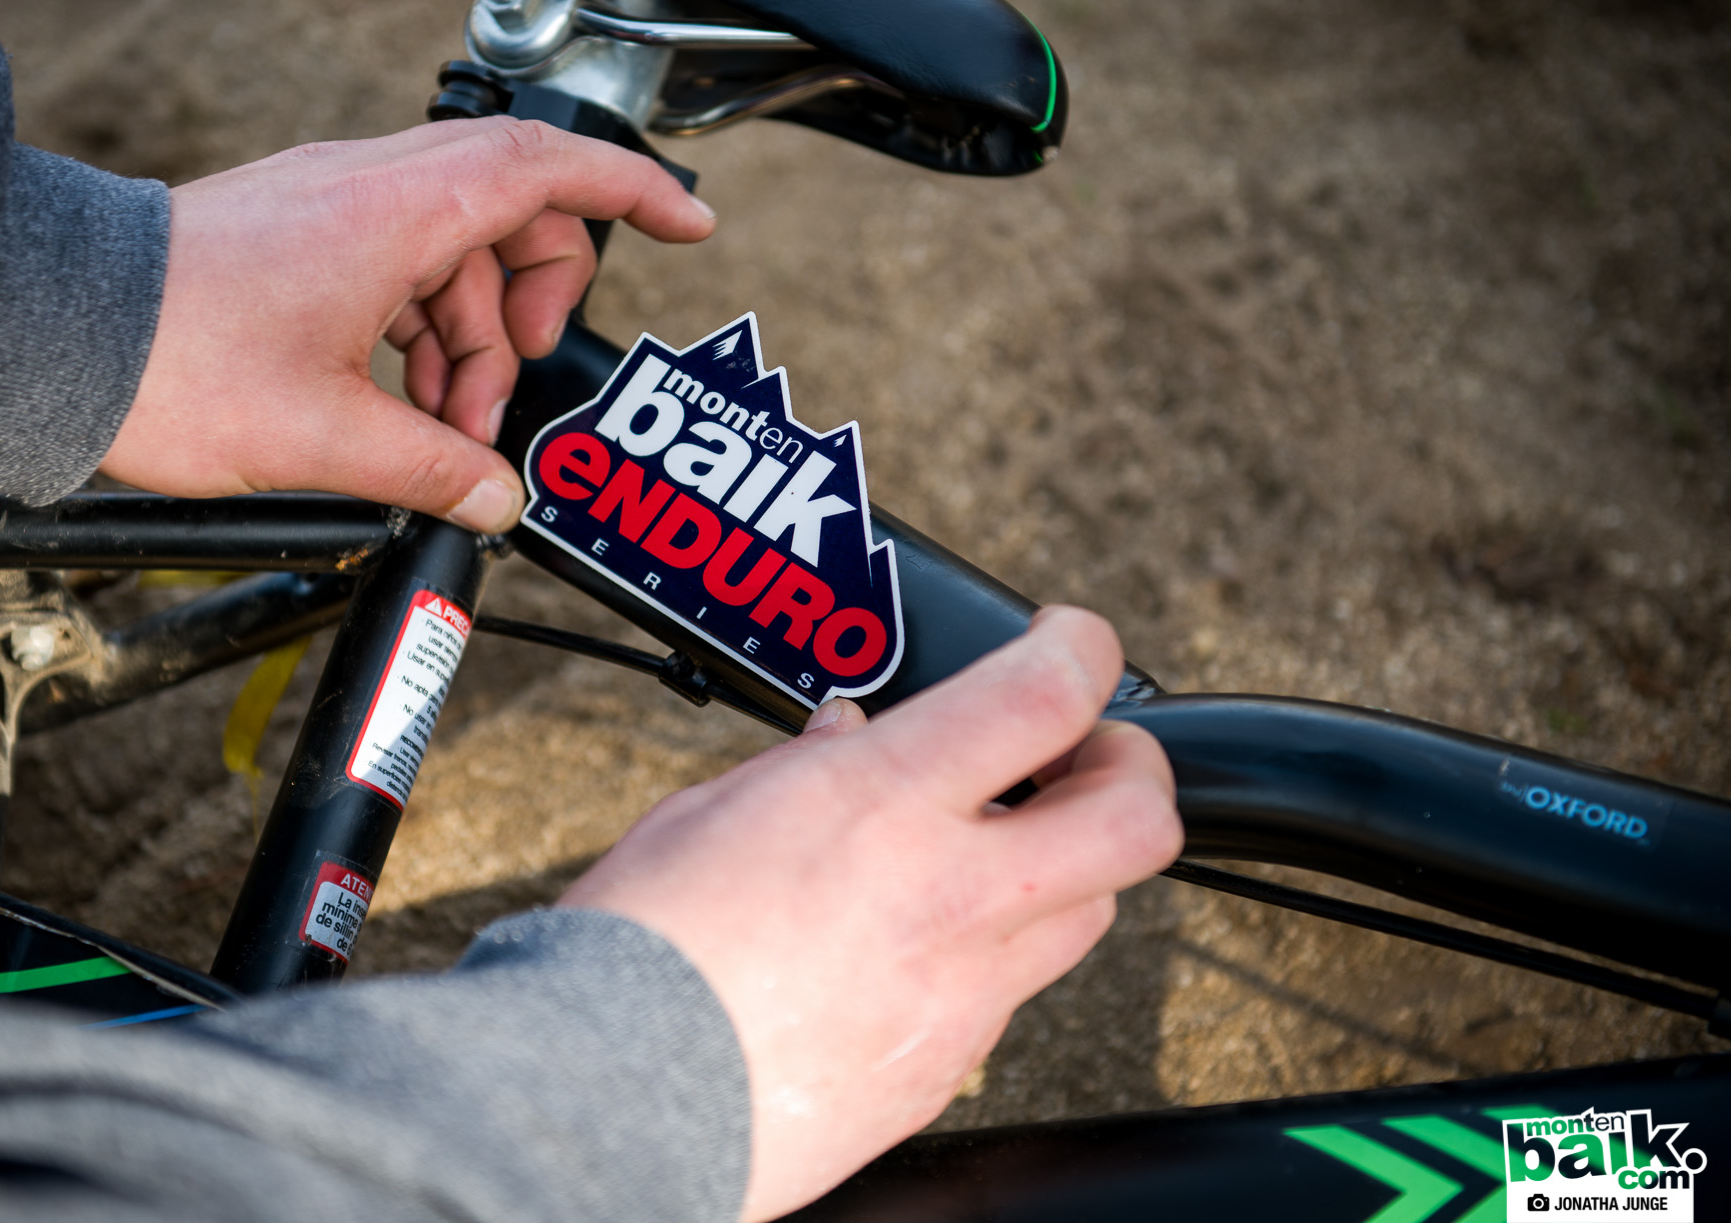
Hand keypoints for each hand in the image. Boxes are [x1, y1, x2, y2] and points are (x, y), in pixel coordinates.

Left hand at [99, 118, 715, 530]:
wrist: (52, 334)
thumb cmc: (172, 362)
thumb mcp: (325, 437)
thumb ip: (429, 469)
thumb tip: (493, 497)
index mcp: (396, 212)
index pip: (549, 169)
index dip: (633, 193)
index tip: (690, 227)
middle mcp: (370, 189)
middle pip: (508, 219)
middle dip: (528, 311)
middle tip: (505, 394)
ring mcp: (330, 207)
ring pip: (449, 258)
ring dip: (464, 346)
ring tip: (433, 433)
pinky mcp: (296, 237)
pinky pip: (393, 272)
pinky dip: (414, 338)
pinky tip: (392, 410)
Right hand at [561, 606, 1180, 1220]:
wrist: (610, 1101)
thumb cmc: (639, 951)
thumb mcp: (709, 812)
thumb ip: (807, 768)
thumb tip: (851, 738)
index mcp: (883, 805)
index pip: (1045, 697)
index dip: (1082, 649)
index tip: (1071, 642)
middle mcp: (946, 897)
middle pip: (1134, 822)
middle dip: (1133, 770)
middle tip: (1088, 754)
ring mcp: (960, 995)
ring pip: (1091, 915)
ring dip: (1067, 867)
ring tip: (999, 849)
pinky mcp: (946, 1068)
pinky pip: (1011, 996)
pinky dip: (990, 954)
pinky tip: (922, 943)